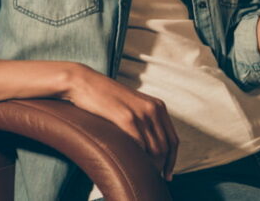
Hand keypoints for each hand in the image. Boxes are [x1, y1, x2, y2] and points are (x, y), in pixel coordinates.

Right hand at [63, 64, 177, 180]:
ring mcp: (141, 113)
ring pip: (155, 149)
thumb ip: (144, 121)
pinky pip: (139, 145)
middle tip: (152, 177)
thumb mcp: (133, 106)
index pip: (173, 139)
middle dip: (162, 166)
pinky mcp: (126, 118)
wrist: (85, 83)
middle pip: (166, 147)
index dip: (172, 160)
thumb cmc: (105, 98)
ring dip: (150, 165)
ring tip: (141, 173)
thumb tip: (150, 147)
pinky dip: (138, 158)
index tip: (167, 174)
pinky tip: (131, 164)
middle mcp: (154, 109)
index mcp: (158, 106)